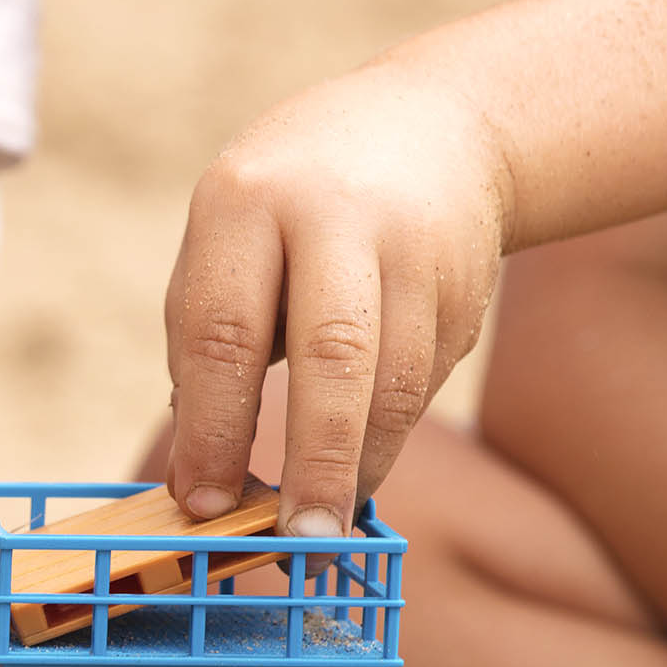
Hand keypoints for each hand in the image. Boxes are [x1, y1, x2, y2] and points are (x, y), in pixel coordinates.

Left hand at [165, 64, 508, 533]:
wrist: (436, 126)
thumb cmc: (291, 205)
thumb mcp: (230, 236)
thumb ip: (206, 343)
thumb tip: (199, 476)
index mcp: (248, 200)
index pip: (223, 331)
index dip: (212, 427)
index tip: (202, 503)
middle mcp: (338, 216)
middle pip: (333, 355)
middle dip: (313, 460)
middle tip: (297, 540)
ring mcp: (416, 249)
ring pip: (395, 381)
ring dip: (360, 466)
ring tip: (325, 526)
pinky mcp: (467, 286)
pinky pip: (426, 383)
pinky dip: (388, 438)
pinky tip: (360, 470)